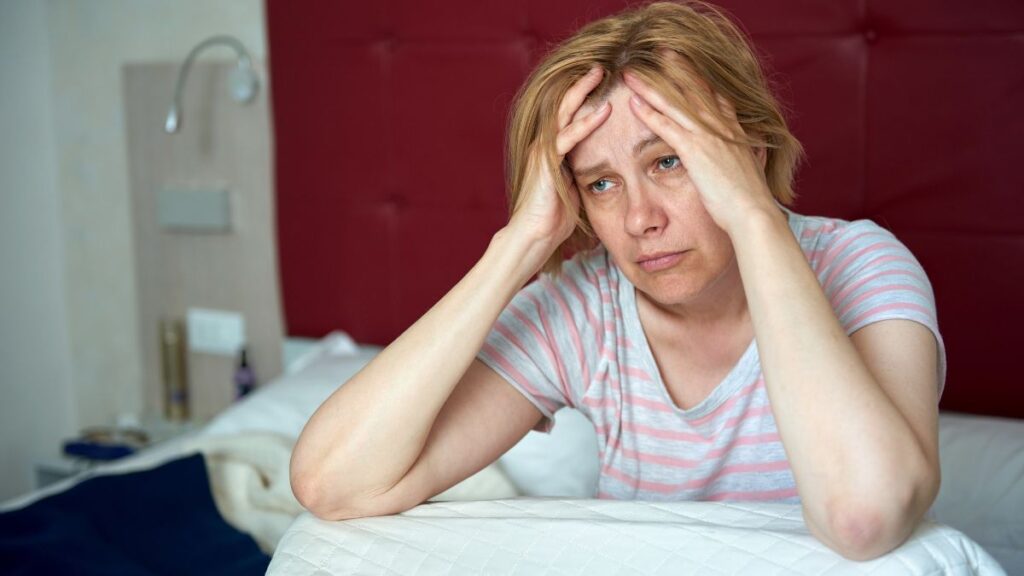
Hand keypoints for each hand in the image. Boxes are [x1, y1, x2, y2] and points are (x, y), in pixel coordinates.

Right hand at [508, 67, 611, 251]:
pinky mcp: (546, 161)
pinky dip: (587, 122)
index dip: (585, 98)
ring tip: (600, 74)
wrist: (534, 236)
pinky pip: (568, 136)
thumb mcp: (575, 188)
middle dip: (583, 84)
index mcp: (552, 149)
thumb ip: (584, 171)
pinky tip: (604, 111)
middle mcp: (545, 144)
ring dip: (583, 92)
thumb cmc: (554, 218)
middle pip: (565, 105)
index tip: (604, 83)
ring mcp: (543, 151)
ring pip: (564, 113)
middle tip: (601, 65)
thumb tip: (604, 167)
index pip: (569, 115)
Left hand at [622, 70, 776, 235]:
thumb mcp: (751, 171)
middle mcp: (722, 127)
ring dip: (651, 87)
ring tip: (633, 74)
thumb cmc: (750, 200)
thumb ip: (746, 159)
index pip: (717, 97)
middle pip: (695, 90)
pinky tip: (634, 104)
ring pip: (675, 104)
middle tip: (661, 52)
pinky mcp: (694, 151)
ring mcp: (708, 136)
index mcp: (735, 131)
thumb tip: (750, 159)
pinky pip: (667, 127)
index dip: (701, 80)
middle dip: (677, 70)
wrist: (752, 212)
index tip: (689, 66)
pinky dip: (650, 114)